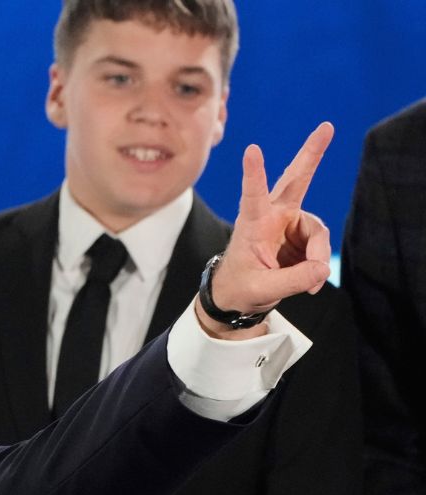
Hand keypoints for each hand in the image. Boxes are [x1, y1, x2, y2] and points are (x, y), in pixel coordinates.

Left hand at [198, 122, 334, 336]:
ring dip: (318, 257)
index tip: (252, 149)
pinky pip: (321, 247)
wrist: (239, 295)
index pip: (252, 195)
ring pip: (318, 232)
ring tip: (311, 283)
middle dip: (312, 154)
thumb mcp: (262, 290)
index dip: (254, 173)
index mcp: (252, 223)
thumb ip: (293, 280)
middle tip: (326, 127)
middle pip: (296, 180)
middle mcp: (272, 216)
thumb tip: (323, 268)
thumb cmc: (240, 287)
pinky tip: (311, 284)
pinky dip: (318, 267)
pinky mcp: (302, 235)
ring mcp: (290, 224)